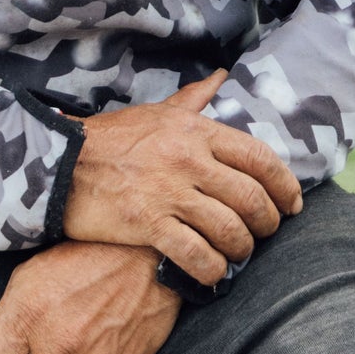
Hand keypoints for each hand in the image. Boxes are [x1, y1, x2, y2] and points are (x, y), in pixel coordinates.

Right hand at [63, 69, 302, 286]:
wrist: (61, 163)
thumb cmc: (113, 138)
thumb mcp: (157, 111)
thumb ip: (193, 99)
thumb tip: (221, 79)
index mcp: (196, 130)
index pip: (259, 157)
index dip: (285, 185)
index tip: (293, 204)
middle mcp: (189, 159)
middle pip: (251, 197)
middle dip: (267, 223)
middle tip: (265, 234)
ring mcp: (169, 192)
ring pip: (229, 229)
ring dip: (241, 249)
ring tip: (237, 255)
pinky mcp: (148, 223)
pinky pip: (196, 255)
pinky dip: (211, 271)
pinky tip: (211, 274)